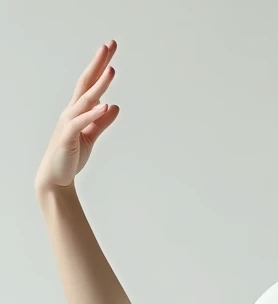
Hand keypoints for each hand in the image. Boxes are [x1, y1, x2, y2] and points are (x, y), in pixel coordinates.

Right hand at [34, 41, 119, 192]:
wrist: (57, 177)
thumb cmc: (71, 156)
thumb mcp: (91, 137)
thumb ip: (102, 122)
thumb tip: (113, 106)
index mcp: (78, 110)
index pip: (90, 83)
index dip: (100, 66)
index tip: (110, 48)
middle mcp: (72, 112)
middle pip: (86, 83)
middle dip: (98, 64)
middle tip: (109, 45)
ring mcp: (69, 123)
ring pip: (85, 100)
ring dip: (99, 85)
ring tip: (111, 70)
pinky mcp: (68, 137)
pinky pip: (81, 123)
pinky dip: (92, 114)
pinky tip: (104, 105)